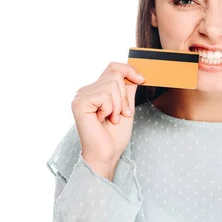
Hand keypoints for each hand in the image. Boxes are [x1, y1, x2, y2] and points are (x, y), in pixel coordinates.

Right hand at [71, 62, 144, 177]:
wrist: (107, 154)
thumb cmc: (114, 136)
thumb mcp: (126, 107)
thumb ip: (127, 89)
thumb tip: (134, 73)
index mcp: (96, 90)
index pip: (113, 68)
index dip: (129, 70)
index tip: (142, 80)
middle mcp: (86, 91)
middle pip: (115, 75)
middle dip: (124, 96)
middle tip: (121, 114)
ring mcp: (81, 96)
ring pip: (111, 84)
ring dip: (117, 105)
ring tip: (111, 119)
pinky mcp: (79, 103)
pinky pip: (104, 94)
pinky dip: (109, 108)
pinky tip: (102, 120)